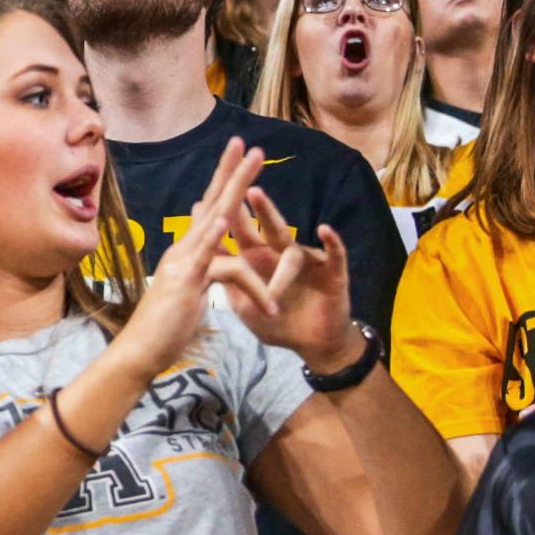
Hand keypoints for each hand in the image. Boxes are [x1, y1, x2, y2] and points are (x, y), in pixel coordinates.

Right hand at [110, 138, 259, 379]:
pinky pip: (207, 256)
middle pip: (215, 202)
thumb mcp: (188, 290)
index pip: (211, 209)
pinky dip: (216, 235)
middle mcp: (184, 249)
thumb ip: (198, 268)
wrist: (141, 350)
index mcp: (188, 251)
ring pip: (217, 217)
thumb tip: (206, 254)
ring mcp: (184, 262)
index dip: (225, 181)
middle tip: (252, 144)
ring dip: (237, 186)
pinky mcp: (186, 281)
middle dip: (234, 171)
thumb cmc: (165, 326)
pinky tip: (226, 217)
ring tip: (256, 161)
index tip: (239, 155)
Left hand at [209, 189, 361, 366]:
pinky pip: (335, 255)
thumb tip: (200, 256)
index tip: (212, 194)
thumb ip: (224, 279)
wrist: (311, 343)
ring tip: (271, 273)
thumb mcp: (242, 302)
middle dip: (261, 210)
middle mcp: (282, 253)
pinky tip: (326, 230)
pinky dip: (332, 243)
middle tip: (250, 190)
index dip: (229, 215)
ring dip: (282, 265)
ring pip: (293, 251)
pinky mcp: (332, 273)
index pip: (243, 231)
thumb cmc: (275, 321)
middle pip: (269, 227)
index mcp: (259, 258)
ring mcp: (307, 261)